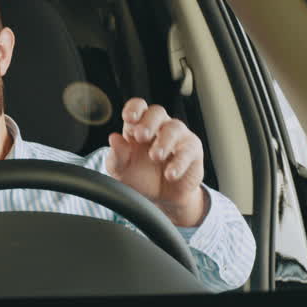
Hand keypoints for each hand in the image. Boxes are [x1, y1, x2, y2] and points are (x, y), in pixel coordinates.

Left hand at [105, 98, 207, 226]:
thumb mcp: (122, 170)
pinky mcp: (192, 151)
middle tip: (141, 136)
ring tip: (155, 156)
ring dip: (164, 141)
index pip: (138, 107)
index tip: (128, 118)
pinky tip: (170, 174)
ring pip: (174, 128)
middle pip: (157, 112)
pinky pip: (188, 150)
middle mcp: (159, 127)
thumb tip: (113, 138)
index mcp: (138, 126)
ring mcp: (177, 137)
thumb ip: (117, 156)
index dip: (134, 108)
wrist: (160, 199)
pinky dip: (179, 162)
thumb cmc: (139, 178)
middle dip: (148, 122)